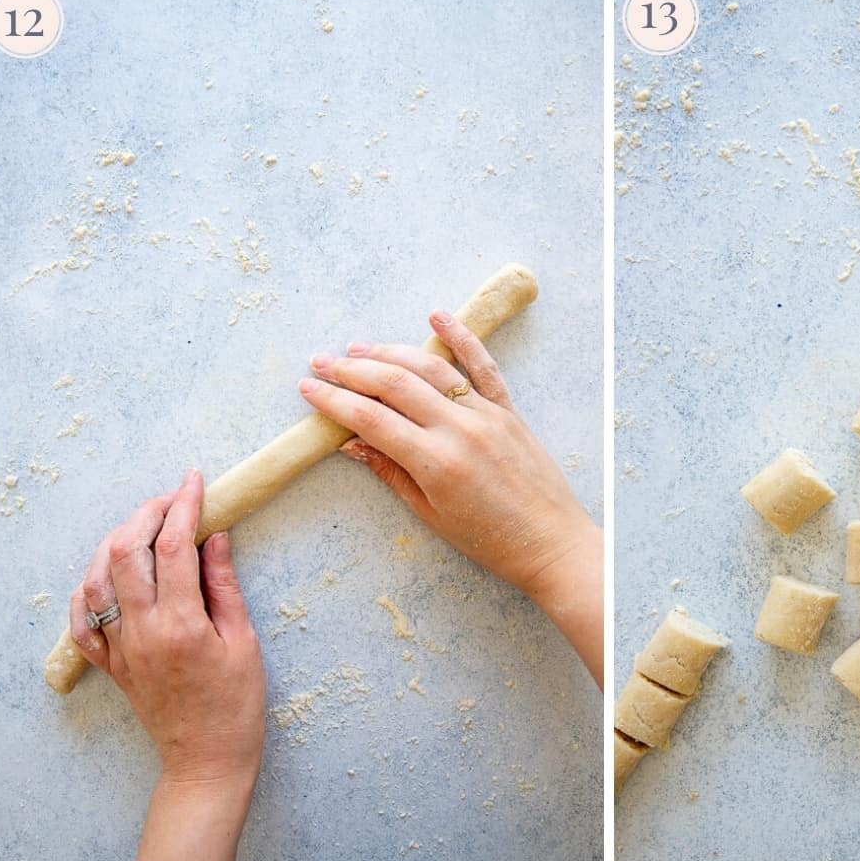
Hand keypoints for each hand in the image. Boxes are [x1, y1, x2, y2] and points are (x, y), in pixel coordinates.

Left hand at [69, 470, 264, 860]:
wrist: (206, 758)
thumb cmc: (236, 703)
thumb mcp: (244, 640)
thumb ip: (223, 586)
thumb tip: (214, 537)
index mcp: (181, 624)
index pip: (175, 547)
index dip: (184, 506)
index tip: (195, 482)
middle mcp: (141, 632)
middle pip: (126, 552)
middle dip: (147, 514)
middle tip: (173, 498)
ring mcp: (119, 648)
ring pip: (97, 577)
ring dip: (116, 541)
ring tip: (144, 525)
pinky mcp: (110, 663)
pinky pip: (82, 618)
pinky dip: (89, 586)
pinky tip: (106, 571)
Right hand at [299, 310, 602, 685]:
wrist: (551, 543)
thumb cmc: (490, 540)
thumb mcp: (431, 514)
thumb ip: (391, 472)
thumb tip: (351, 443)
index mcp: (435, 461)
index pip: (371, 419)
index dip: (334, 401)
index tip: (308, 388)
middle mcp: (460, 429)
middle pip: (394, 385)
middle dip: (352, 370)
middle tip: (321, 362)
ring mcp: (486, 415)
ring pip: (430, 368)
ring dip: (390, 352)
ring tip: (358, 347)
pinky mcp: (508, 411)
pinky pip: (483, 366)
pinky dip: (460, 337)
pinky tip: (436, 318)